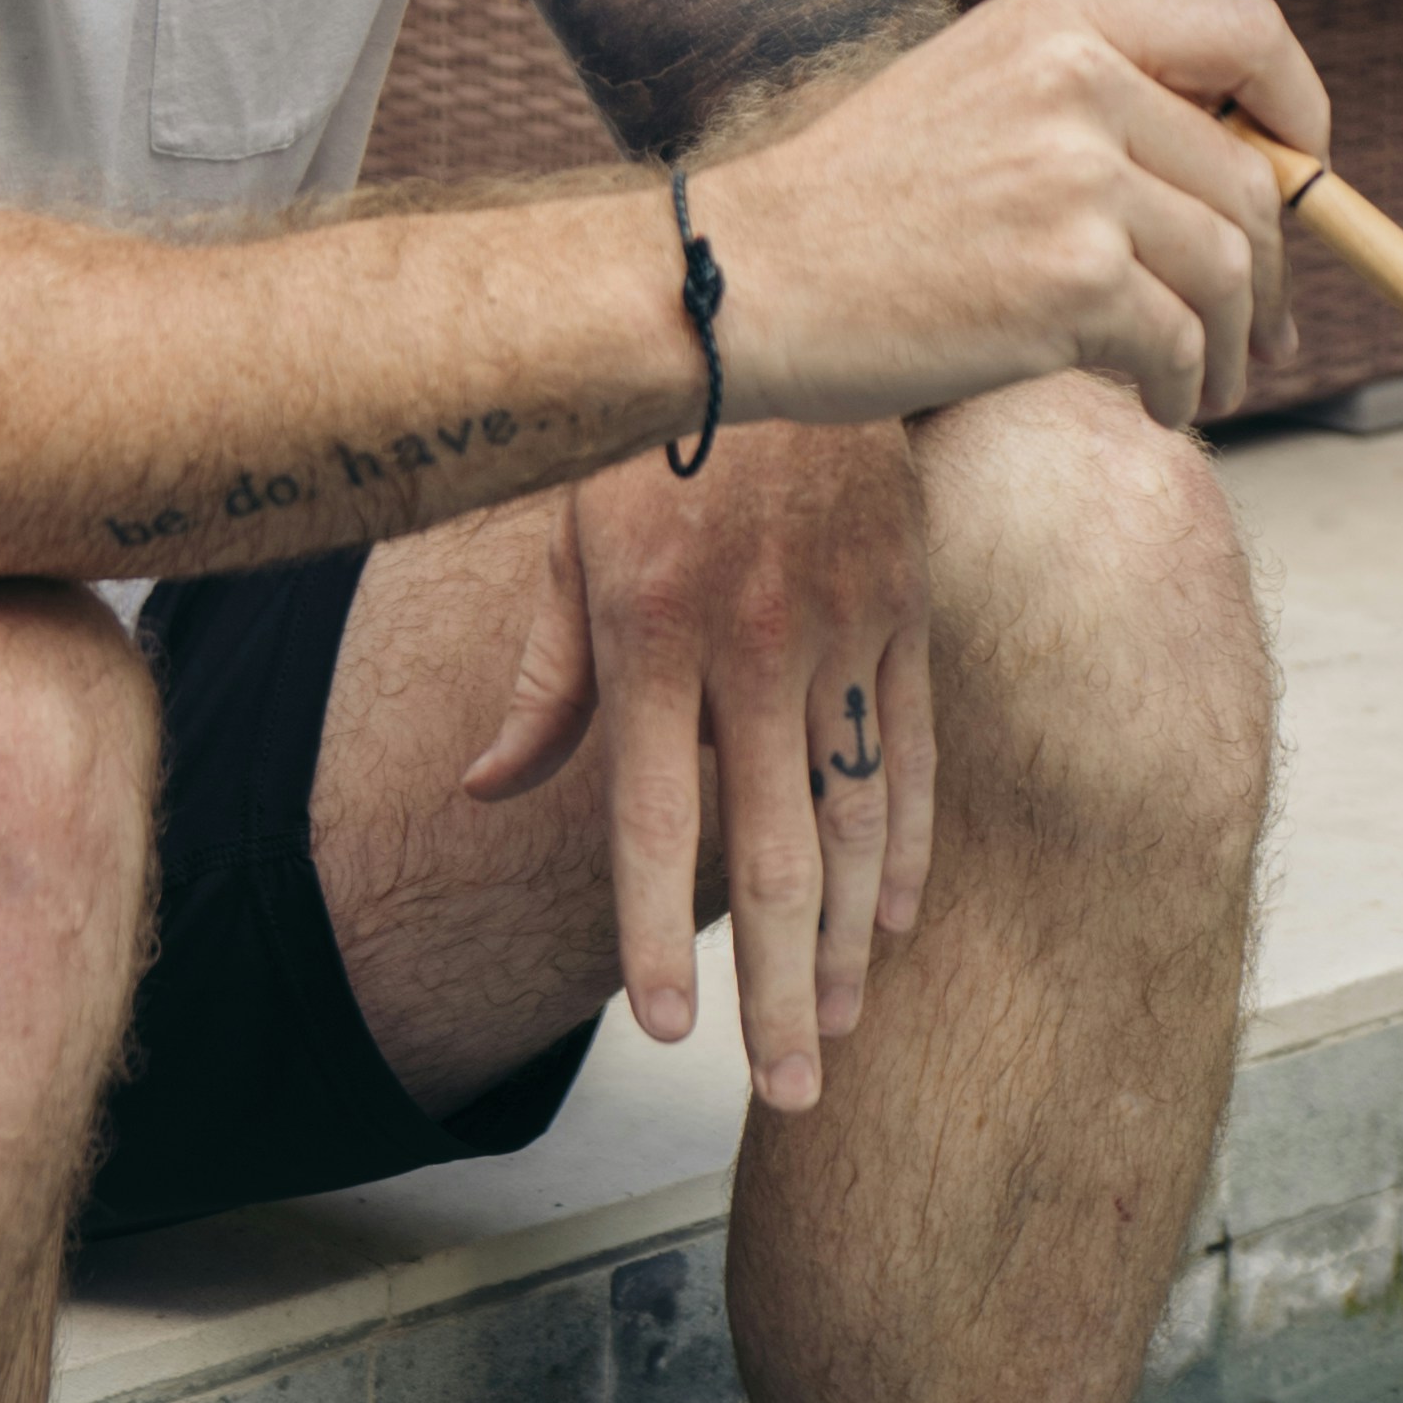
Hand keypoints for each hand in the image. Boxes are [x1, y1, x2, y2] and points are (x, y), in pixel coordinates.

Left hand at [460, 423, 933, 1110]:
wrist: (768, 308)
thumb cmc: (646, 430)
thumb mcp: (566, 535)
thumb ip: (542, 677)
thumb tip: (486, 790)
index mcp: (651, 631)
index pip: (655, 822)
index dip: (655, 936)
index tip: (662, 1030)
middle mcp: (750, 644)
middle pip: (770, 854)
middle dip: (778, 990)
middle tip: (786, 1093)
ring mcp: (841, 628)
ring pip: (856, 820)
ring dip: (852, 941)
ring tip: (844, 1033)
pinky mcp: (904, 605)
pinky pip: (916, 748)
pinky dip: (914, 843)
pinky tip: (904, 920)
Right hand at [703, 0, 1323, 431]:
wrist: (748, 279)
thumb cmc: (855, 206)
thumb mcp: (974, 95)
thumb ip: (1093, 101)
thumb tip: (1247, 170)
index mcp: (1054, 21)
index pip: (1247, 34)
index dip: (1299, 111)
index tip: (1299, 178)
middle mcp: (1076, 79)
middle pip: (1251, 178)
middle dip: (1272, 271)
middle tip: (1265, 332)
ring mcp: (1076, 179)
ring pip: (1231, 269)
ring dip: (1237, 344)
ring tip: (1205, 385)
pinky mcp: (1073, 282)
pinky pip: (1185, 344)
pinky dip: (1186, 389)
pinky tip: (1157, 405)